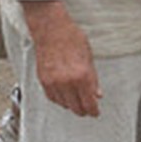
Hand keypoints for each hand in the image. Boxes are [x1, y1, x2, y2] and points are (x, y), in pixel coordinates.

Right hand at [22, 0, 101, 116]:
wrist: (50, 29)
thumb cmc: (70, 37)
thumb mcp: (89, 56)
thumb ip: (93, 78)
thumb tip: (97, 93)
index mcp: (82, 75)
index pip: (89, 103)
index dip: (94, 111)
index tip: (95, 112)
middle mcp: (68, 82)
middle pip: (77, 108)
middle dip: (84, 110)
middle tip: (88, 109)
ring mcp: (54, 82)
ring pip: (64, 105)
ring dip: (72, 105)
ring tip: (77, 101)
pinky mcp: (44, 81)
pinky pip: (52, 98)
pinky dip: (60, 100)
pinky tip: (65, 96)